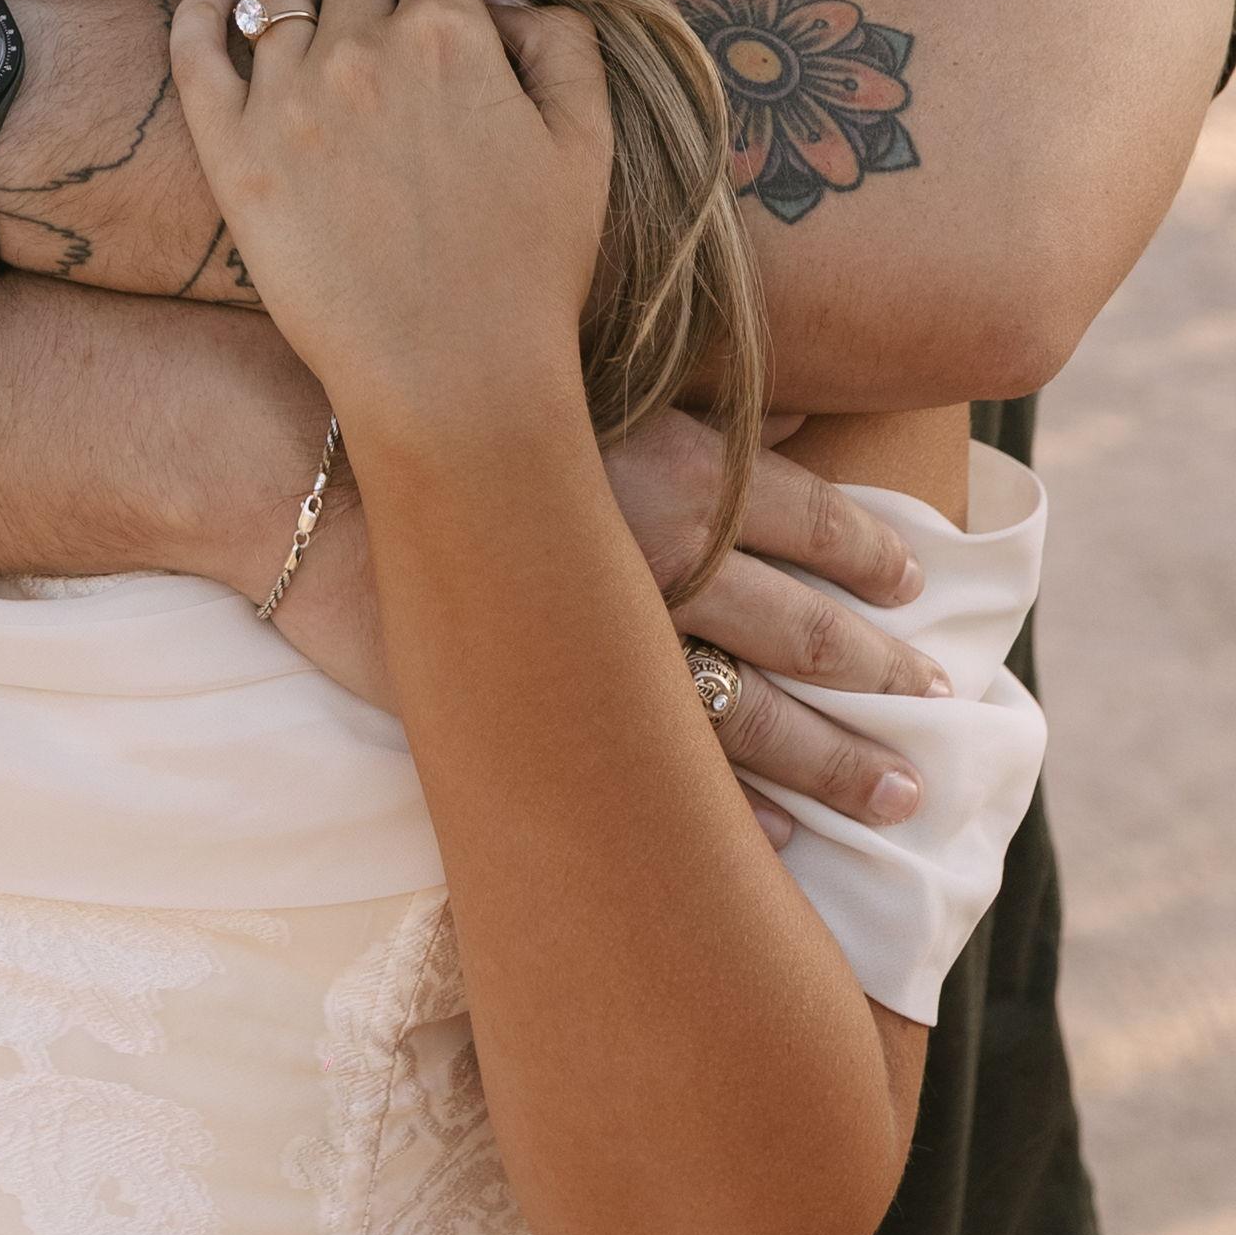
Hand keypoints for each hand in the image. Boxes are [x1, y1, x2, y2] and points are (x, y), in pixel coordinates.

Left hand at [173, 0, 611, 470]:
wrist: (452, 374)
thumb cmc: (528, 269)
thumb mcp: (586, 143)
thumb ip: (563, 45)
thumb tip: (515, 0)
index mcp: (450, 33)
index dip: (442, 5)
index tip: (444, 44)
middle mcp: (362, 48)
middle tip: (381, 43)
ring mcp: (288, 97)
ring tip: (304, 17)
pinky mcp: (232, 151)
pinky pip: (196, 51)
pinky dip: (199, 9)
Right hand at [269, 416, 953, 826]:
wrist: (290, 465)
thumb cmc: (409, 406)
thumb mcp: (547, 388)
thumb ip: (637, 413)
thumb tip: (724, 413)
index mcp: (664, 460)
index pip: (803, 510)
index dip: (868, 551)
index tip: (915, 581)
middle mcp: (659, 550)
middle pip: (804, 624)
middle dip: (882, 672)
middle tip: (944, 709)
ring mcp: (610, 637)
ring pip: (758, 714)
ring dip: (841, 760)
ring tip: (905, 797)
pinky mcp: (549, 704)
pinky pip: (669, 773)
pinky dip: (737, 812)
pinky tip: (785, 845)